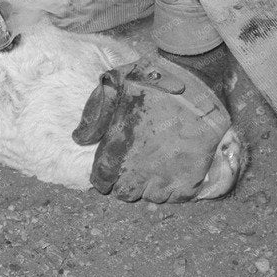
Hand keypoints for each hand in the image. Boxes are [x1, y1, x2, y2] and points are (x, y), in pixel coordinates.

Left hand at [73, 58, 235, 202]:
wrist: (197, 78)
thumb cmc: (153, 78)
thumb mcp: (114, 83)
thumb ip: (94, 113)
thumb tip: (79, 139)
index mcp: (117, 148)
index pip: (101, 181)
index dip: (103, 176)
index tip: (110, 167)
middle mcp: (139, 169)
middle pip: (125, 194)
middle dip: (124, 182)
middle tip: (132, 166)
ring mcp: (166, 176)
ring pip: (152, 197)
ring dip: (150, 186)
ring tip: (154, 167)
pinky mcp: (191, 177)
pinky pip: (177, 197)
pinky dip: (174, 189)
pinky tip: (173, 171)